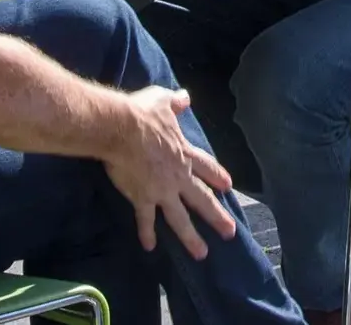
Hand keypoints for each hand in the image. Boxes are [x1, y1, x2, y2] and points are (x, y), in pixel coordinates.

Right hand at [101, 86, 237, 255]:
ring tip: (202, 253)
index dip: (217, 176)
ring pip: (180, 219)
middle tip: (229, 232)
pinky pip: (145, 220)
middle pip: (202, 200)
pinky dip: (147, 234)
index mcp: (184, 153)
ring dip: (191, 238)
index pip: (207, 167)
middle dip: (217, 217)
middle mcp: (178, 176)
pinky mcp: (142, 198)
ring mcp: (162, 190)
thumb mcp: (162, 101)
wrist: (120, 128)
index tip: (228, 186)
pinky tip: (150, 248)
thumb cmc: (142, 113)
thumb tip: (185, 97)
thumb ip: (175, 103)